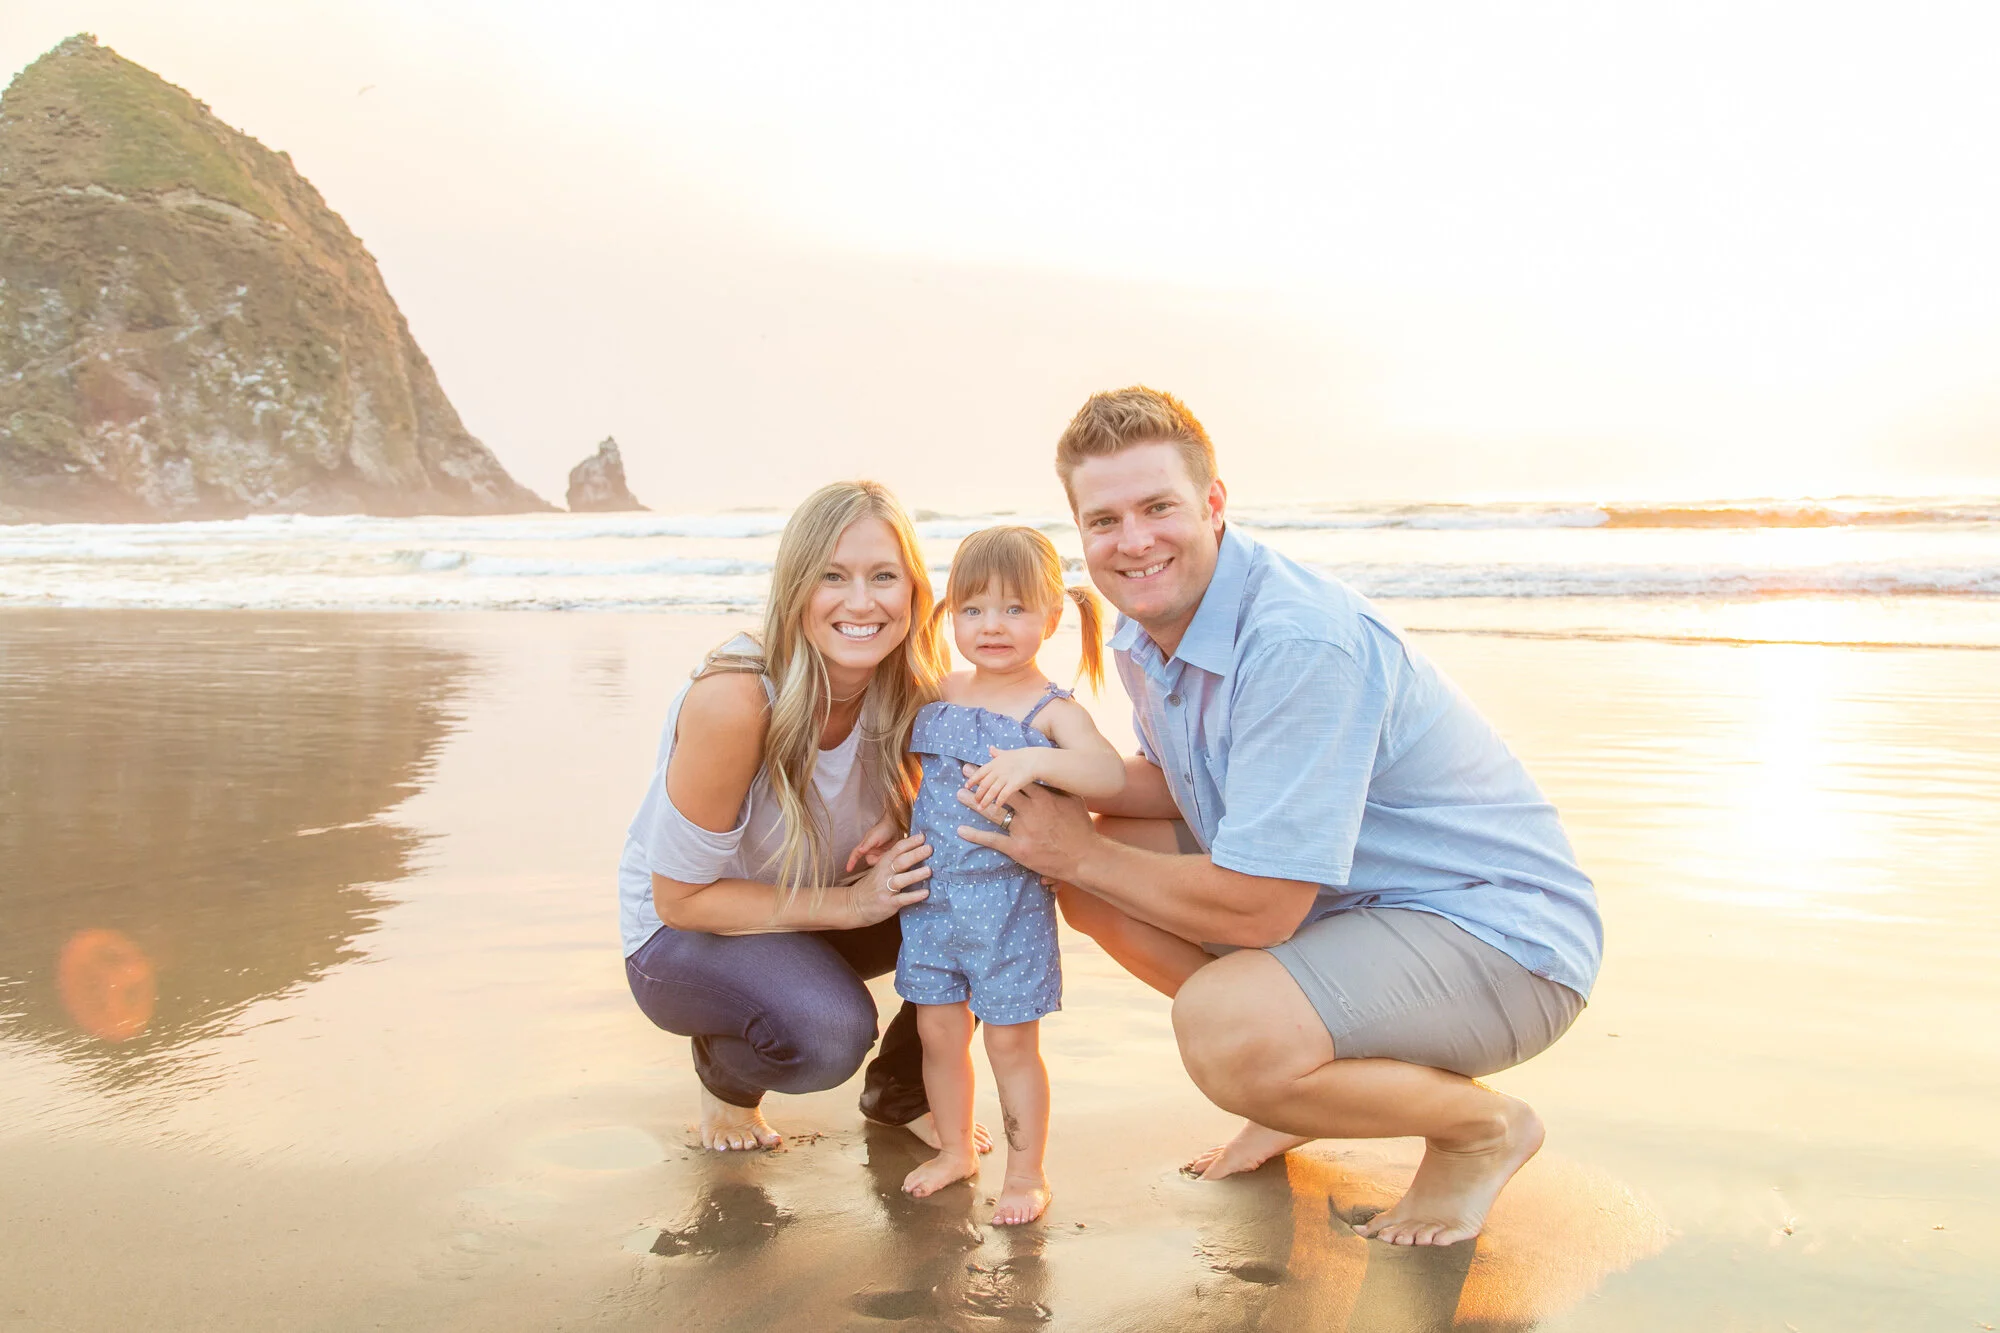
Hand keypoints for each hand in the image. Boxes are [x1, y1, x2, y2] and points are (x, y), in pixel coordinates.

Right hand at [844, 813, 903, 872]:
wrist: (896, 827)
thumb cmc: (883, 829)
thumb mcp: (874, 837)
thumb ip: (867, 844)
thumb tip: (860, 851)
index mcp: (864, 845)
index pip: (855, 855)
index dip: (851, 862)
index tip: (848, 870)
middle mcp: (870, 851)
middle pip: (870, 861)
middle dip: (877, 861)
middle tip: (885, 854)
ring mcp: (878, 853)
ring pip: (878, 863)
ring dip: (884, 860)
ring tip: (890, 852)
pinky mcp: (885, 855)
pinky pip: (884, 861)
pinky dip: (888, 860)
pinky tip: (892, 854)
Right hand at [845, 833, 932, 926]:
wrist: (854, 905)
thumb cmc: (873, 886)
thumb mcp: (881, 870)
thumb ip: (895, 862)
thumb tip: (917, 853)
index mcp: (883, 863)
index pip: (897, 849)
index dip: (910, 842)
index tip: (923, 837)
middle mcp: (884, 874)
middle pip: (900, 861)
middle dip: (915, 854)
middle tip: (930, 849)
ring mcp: (885, 889)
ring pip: (901, 879)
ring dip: (915, 874)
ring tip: (929, 870)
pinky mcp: (888, 903)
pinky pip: (902, 898)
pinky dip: (914, 895)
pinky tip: (925, 893)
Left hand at [954, 781, 1092, 883]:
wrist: (1085, 856)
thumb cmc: (1081, 827)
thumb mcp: (1073, 800)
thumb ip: (1057, 785)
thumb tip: (1049, 770)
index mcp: (1043, 798)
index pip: (1015, 779)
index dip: (999, 769)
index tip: (986, 761)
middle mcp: (1031, 811)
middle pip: (1000, 791)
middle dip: (982, 780)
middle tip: (965, 771)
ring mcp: (1023, 830)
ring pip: (993, 813)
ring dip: (974, 803)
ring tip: (959, 793)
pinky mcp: (1019, 849)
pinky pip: (993, 840)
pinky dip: (976, 835)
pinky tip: (961, 830)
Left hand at [962, 746, 1047, 817]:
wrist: (1035, 760)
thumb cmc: (1022, 756)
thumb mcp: (1007, 753)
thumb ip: (997, 753)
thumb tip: (990, 748)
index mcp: (995, 763)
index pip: (980, 772)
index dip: (972, 780)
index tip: (966, 787)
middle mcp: (998, 771)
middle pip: (984, 784)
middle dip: (978, 793)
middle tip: (975, 801)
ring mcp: (1005, 778)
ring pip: (992, 791)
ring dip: (985, 800)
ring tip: (980, 807)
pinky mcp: (1013, 784)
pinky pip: (1003, 795)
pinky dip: (999, 801)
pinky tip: (996, 807)